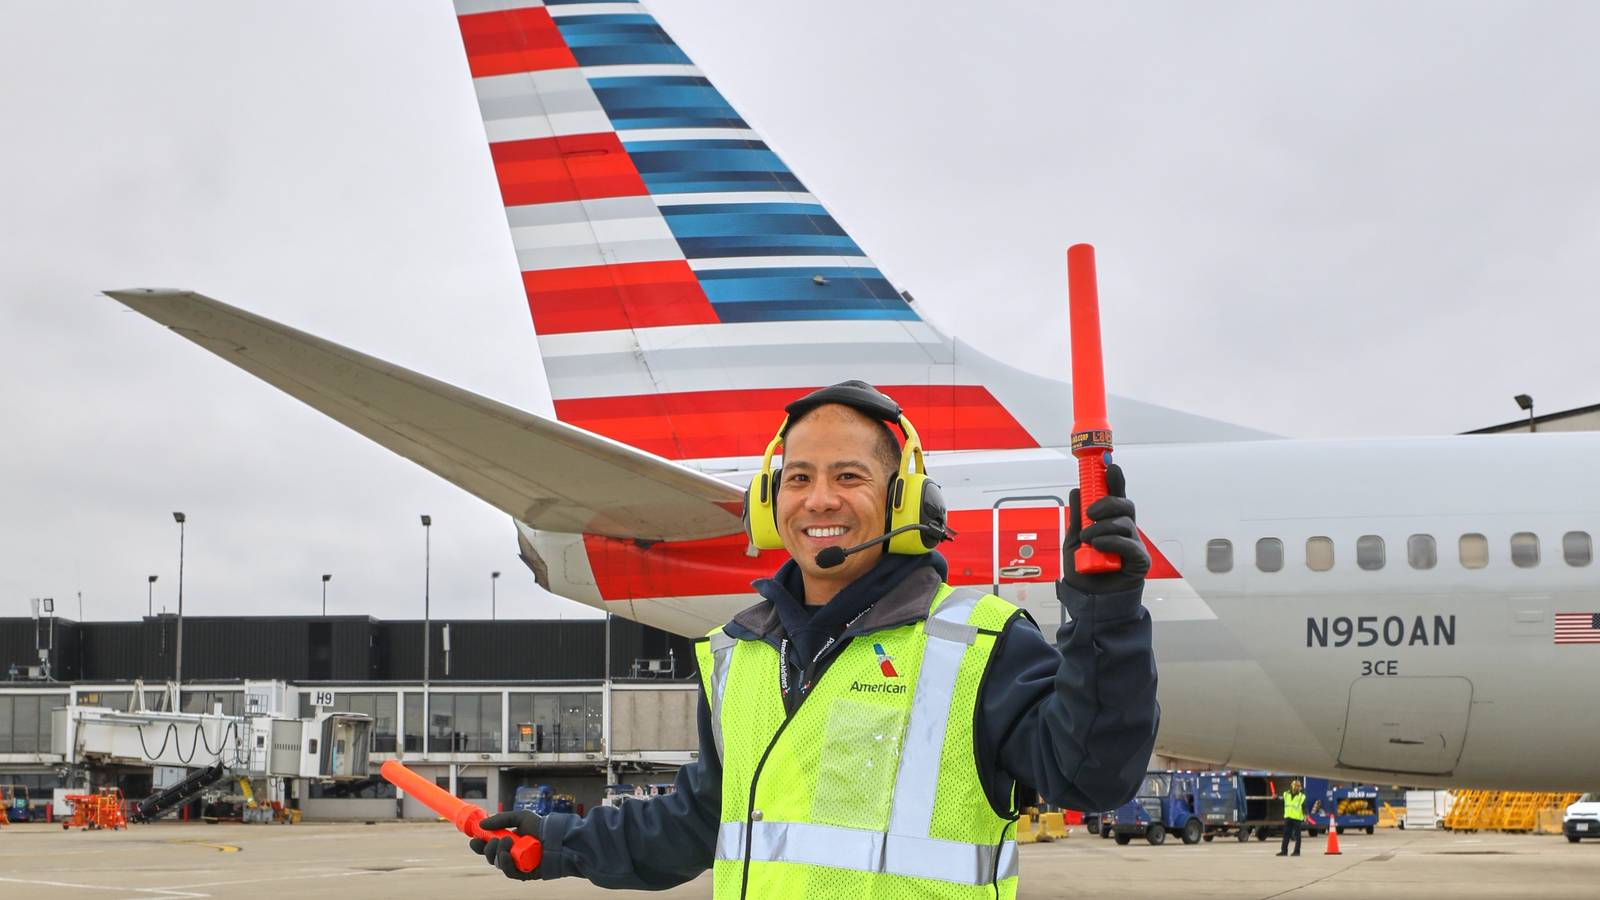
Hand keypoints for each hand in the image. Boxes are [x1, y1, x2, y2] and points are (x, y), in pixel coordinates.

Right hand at [469, 809, 541, 879]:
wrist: (556, 838)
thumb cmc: (540, 827)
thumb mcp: (521, 817)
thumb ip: (501, 819)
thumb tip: (481, 824)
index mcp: (507, 842)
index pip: (487, 846)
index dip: (479, 845)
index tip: (474, 839)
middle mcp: (509, 854)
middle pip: (489, 856)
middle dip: (487, 848)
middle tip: (494, 840)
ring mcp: (515, 865)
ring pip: (497, 863)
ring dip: (497, 852)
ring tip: (507, 841)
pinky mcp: (522, 874)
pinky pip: (508, 872)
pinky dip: (505, 863)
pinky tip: (506, 854)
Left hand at [1061, 463, 1149, 595]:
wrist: (1089, 600)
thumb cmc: (1084, 572)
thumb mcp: (1073, 541)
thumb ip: (1077, 518)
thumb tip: (1077, 491)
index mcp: (1110, 523)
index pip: (1115, 497)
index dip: (1114, 480)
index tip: (1109, 465)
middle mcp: (1124, 531)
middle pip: (1125, 505)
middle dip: (1108, 502)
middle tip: (1090, 513)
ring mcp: (1134, 545)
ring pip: (1125, 523)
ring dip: (1103, 528)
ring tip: (1088, 540)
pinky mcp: (1139, 562)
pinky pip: (1129, 544)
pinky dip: (1112, 542)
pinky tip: (1098, 545)